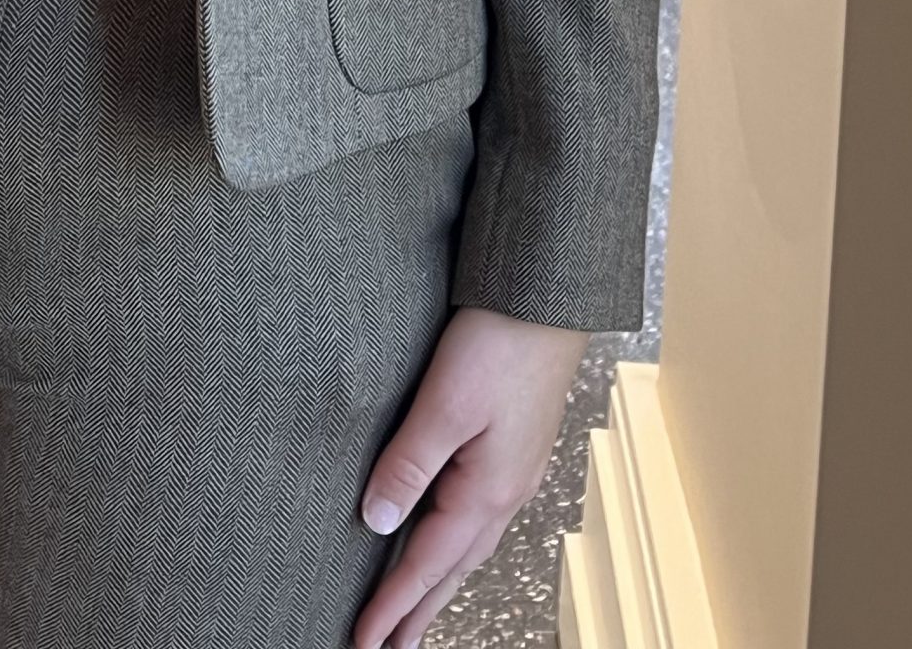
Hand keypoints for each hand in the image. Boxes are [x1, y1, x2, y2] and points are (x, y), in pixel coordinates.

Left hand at [351, 306, 586, 648]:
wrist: (549, 297)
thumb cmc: (500, 342)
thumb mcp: (444, 405)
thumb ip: (408, 464)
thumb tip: (376, 521)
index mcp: (489, 489)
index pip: (428, 562)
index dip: (392, 604)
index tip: (362, 640)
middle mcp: (508, 491)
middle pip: (455, 568)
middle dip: (421, 611)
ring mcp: (517, 471)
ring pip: (471, 544)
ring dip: (441, 581)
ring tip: (415, 610)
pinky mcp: (517, 448)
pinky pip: (482, 515)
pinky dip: (459, 543)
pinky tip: (452, 537)